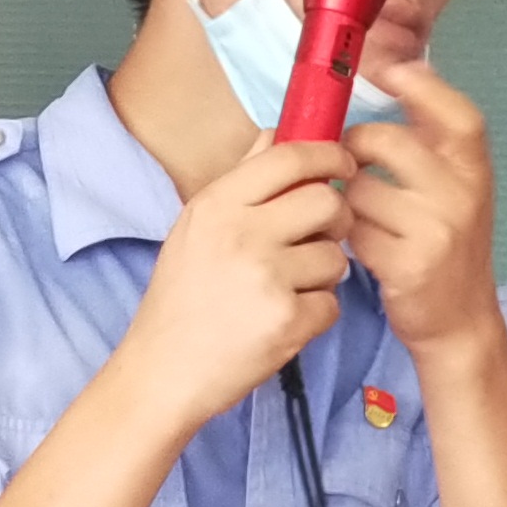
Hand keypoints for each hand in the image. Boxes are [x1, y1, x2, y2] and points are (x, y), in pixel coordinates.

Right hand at [112, 135, 347, 426]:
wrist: (162, 372)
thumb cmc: (181, 298)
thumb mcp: (196, 228)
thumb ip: (241, 181)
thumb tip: (279, 135)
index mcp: (217, 205)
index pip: (289, 157)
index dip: (328, 154)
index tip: (344, 164)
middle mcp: (242, 235)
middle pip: (327, 202)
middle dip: (335, 219)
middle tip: (320, 237)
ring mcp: (267, 279)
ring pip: (336, 257)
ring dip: (323, 273)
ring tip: (287, 288)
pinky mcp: (288, 321)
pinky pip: (332, 303)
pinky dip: (316, 314)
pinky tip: (283, 321)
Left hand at [340, 59, 502, 351]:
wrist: (461, 321)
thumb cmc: (448, 246)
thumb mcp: (456, 190)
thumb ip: (430, 144)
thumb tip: (394, 75)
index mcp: (474, 170)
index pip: (459, 115)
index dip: (422, 86)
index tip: (388, 70)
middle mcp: (462, 195)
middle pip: (388, 141)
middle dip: (355, 145)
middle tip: (347, 158)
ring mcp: (437, 231)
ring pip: (360, 188)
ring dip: (346, 197)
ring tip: (356, 211)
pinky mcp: (408, 265)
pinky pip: (354, 230)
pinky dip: (348, 234)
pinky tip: (360, 243)